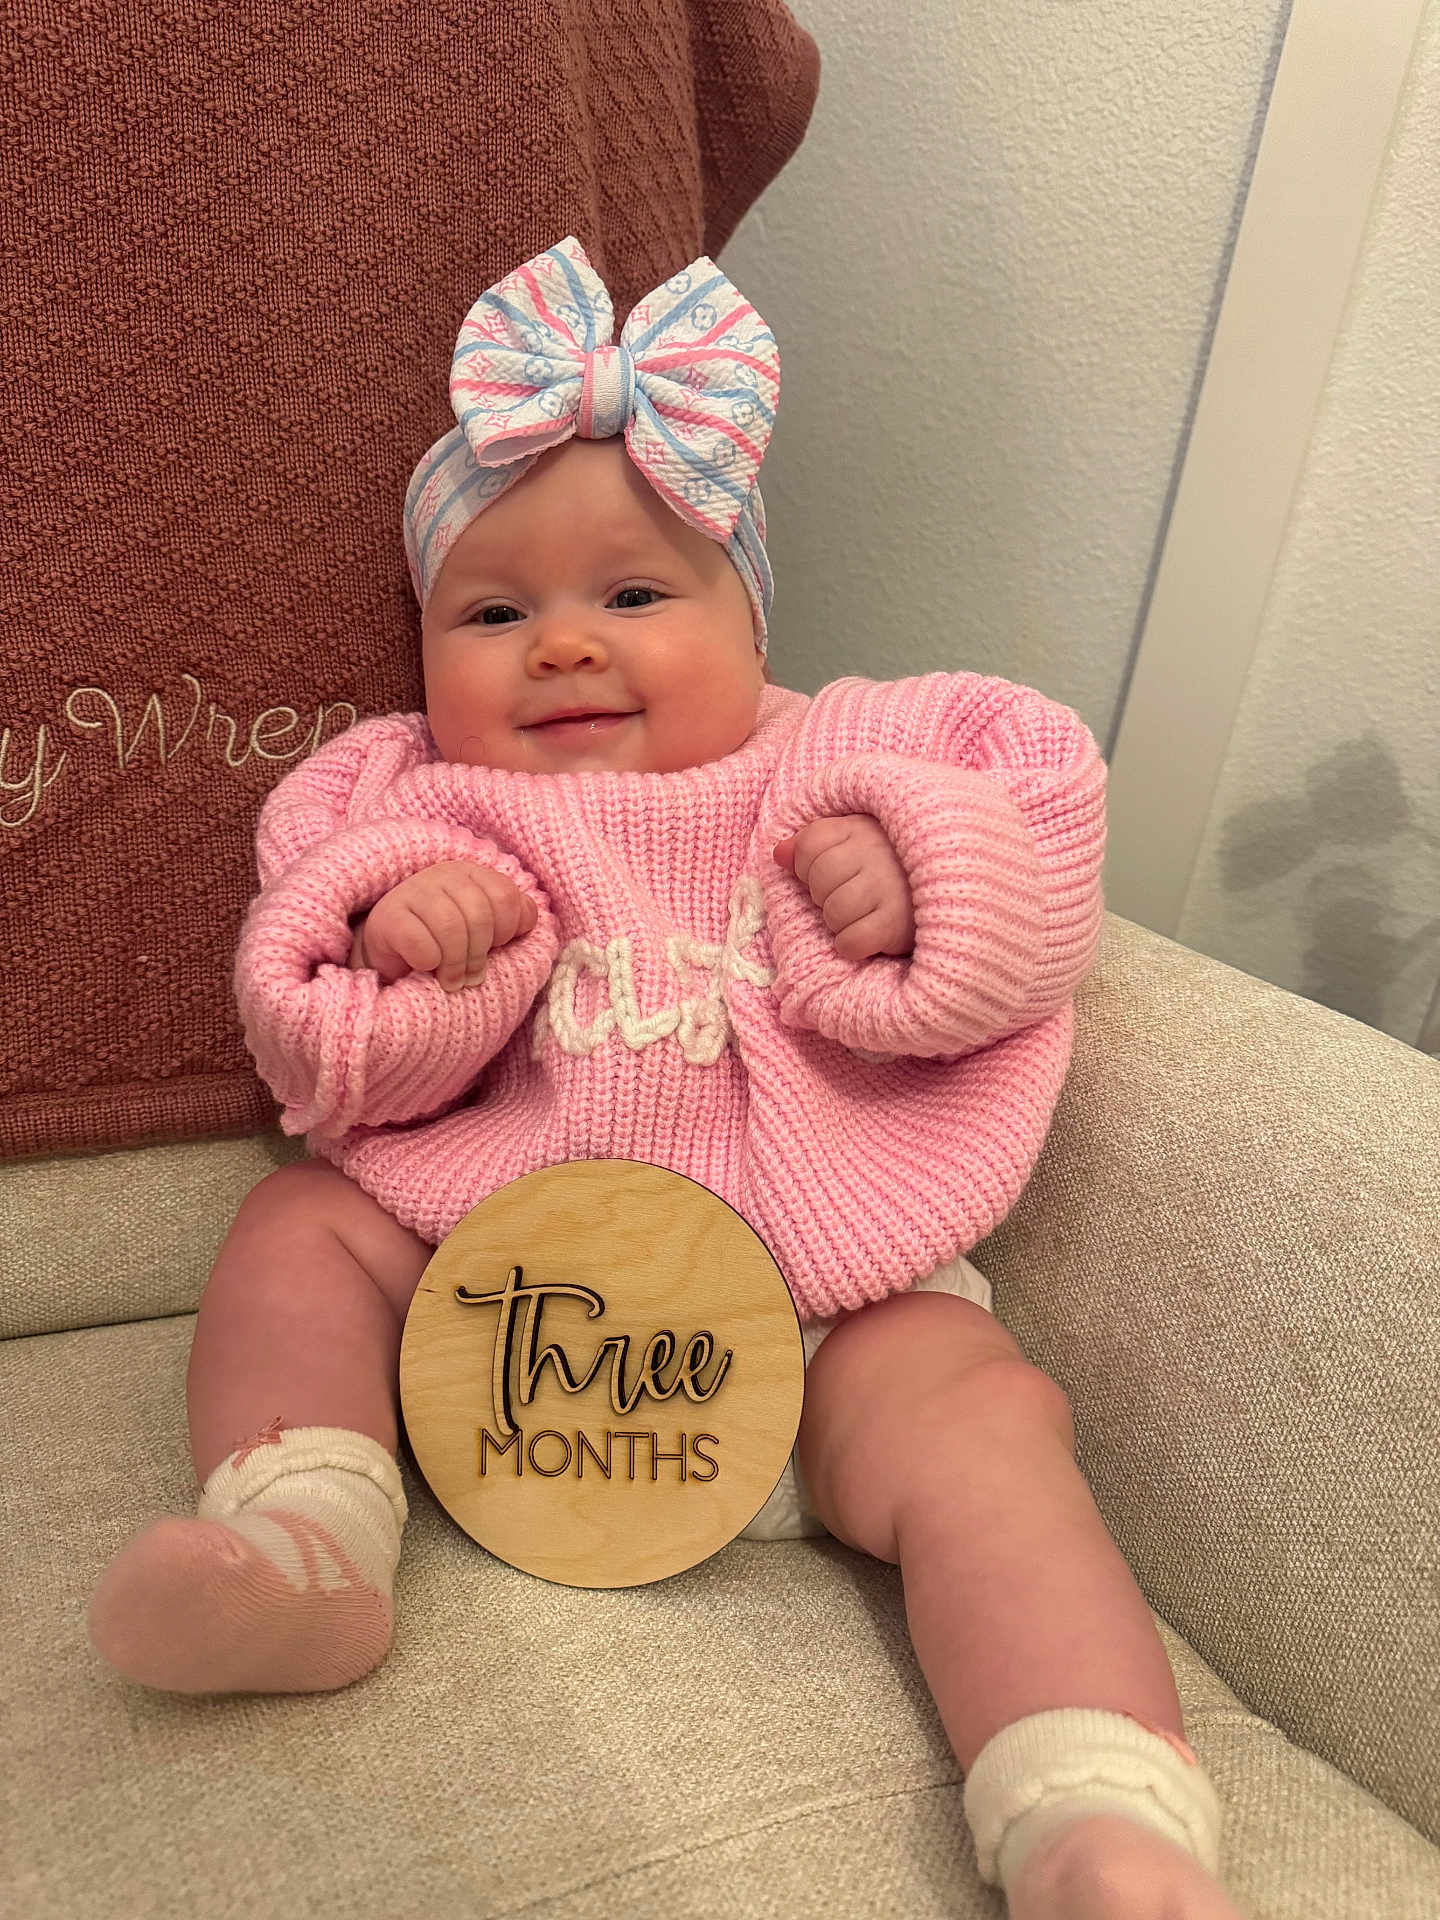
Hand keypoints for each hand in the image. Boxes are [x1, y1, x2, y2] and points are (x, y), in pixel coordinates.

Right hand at [349, 860, 537, 991]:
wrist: (393, 955)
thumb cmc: (446, 943)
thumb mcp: (484, 929)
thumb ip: (512, 919)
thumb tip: (529, 919)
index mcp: (472, 874)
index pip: (505, 896)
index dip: (507, 930)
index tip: (496, 949)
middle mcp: (443, 875)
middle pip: (480, 915)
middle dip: (480, 955)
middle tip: (473, 978)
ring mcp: (413, 892)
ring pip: (451, 928)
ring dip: (456, 964)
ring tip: (452, 981)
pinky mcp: (388, 917)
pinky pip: (420, 943)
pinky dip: (428, 962)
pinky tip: (425, 967)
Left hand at [773, 814, 914, 962]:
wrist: (953, 887)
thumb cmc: (892, 867)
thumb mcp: (854, 841)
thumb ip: (812, 842)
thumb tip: (778, 854)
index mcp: (862, 828)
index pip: (809, 844)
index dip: (806, 867)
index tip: (828, 875)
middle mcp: (876, 852)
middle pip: (818, 880)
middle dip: (824, 897)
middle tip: (849, 899)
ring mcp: (889, 887)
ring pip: (833, 912)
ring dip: (839, 923)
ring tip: (860, 916)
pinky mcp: (898, 922)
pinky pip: (851, 941)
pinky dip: (852, 945)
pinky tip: (868, 935)